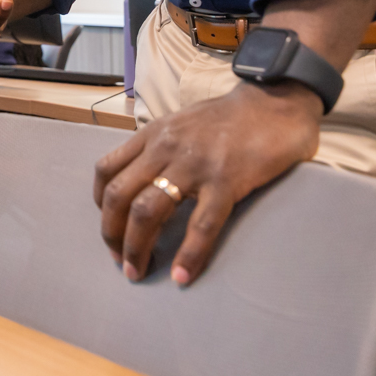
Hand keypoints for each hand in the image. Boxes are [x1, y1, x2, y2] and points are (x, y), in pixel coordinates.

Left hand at [93, 81, 321, 285]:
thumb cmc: (231, 116)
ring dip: (137, 248)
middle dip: (112, 234)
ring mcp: (194, 165)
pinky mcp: (227, 181)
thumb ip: (162, 147)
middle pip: (118, 195)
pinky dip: (189, 254)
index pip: (106, 169)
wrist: (275, 100)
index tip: (111, 225)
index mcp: (152, 134)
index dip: (100, 203)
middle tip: (120, 260)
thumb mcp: (182, 123)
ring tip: (139, 272)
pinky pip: (201, 224)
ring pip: (148, 211)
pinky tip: (182, 275)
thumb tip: (147, 179)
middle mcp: (164, 148)